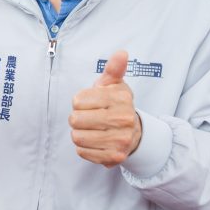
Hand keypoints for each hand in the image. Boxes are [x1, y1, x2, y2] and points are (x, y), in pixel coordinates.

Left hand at [68, 50, 141, 167]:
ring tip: (91, 129)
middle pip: (76, 120)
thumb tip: (121, 53)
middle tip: (88, 118)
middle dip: (77, 118)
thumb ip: (114, 69)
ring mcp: (120, 139)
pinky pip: (82, 152)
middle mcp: (123, 119)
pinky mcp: (114, 156)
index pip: (78, 101)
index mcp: (120, 99)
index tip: (89, 103)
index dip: (78, 102)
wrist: (134, 132)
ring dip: (79, 133)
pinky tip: (94, 141)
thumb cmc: (116, 105)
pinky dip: (84, 147)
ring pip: (77, 137)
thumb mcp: (115, 85)